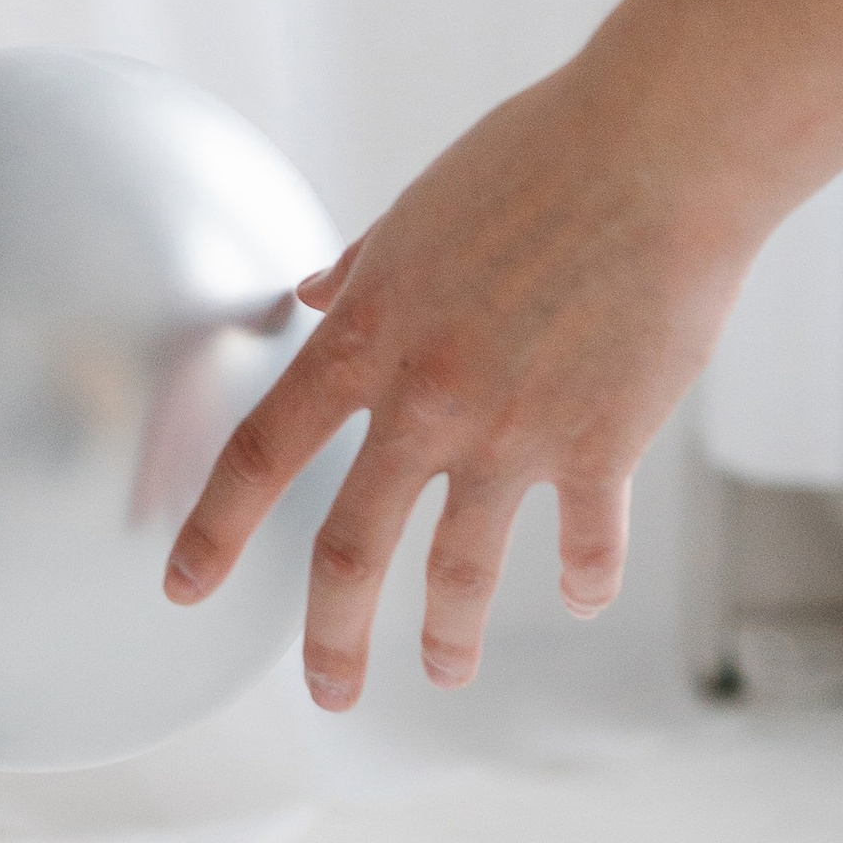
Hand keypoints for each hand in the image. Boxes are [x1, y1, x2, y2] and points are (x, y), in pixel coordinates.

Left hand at [161, 43, 754, 706]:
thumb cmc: (538, 160)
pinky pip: (588, 544)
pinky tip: (577, 595)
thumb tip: (307, 295)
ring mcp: (515, 430)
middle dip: (330, 639)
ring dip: (448, 636)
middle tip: (324, 690)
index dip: (214, 530)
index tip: (183, 587)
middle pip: (351, 549)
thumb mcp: (417, 213)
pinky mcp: (604, 444)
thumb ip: (358, 274)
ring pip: (462, 571)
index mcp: (367, 336)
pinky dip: (583, 580)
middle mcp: (426, 400)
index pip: (260, 451)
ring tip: (444, 670)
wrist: (659, 151)